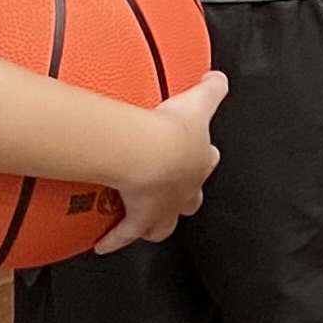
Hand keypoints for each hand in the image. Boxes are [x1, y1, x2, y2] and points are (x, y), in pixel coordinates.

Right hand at [93, 70, 226, 249]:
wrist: (153, 152)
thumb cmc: (175, 130)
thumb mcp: (199, 101)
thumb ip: (213, 88)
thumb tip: (218, 77)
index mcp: (200, 160)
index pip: (207, 160)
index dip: (201, 159)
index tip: (195, 157)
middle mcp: (186, 188)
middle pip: (188, 198)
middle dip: (183, 196)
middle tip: (168, 191)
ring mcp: (165, 207)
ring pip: (165, 223)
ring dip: (156, 223)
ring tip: (144, 222)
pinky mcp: (141, 219)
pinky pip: (127, 234)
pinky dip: (115, 240)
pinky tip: (104, 245)